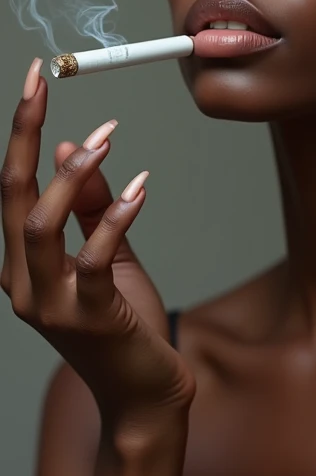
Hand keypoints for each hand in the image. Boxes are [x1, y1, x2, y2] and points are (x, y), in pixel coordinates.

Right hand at [1, 59, 195, 434]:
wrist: (143, 393)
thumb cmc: (123, 323)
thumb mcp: (107, 257)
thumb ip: (90, 208)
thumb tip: (73, 148)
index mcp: (22, 264)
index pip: (12, 187)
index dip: (21, 133)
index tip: (34, 81)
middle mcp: (22, 282)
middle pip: (13, 197)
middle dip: (25, 135)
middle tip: (44, 84)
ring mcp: (50, 303)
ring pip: (41, 225)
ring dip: (71, 175)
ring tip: (105, 138)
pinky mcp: (87, 316)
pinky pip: (93, 258)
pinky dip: (117, 218)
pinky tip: (141, 189)